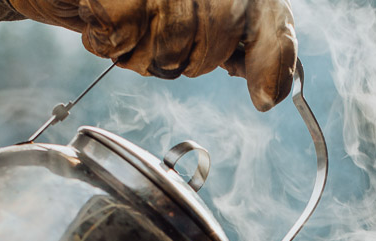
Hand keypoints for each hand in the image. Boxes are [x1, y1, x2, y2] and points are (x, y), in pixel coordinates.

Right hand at [7, 0, 295, 110]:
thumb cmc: (127, 8)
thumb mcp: (194, 29)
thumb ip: (244, 48)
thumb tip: (271, 92)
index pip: (265, 12)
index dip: (272, 55)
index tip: (264, 97)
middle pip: (218, 37)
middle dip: (191, 58)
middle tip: (159, 40)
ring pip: (171, 42)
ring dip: (145, 55)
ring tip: (130, 30)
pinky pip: (123, 38)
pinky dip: (110, 45)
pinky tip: (103, 24)